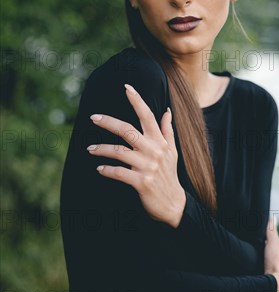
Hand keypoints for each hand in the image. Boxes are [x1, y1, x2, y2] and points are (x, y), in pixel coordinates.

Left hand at [87, 83, 185, 227]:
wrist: (174, 204)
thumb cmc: (169, 175)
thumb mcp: (171, 151)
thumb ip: (167, 130)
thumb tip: (167, 110)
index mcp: (159, 141)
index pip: (148, 116)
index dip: (137, 101)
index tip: (126, 87)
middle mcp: (153, 151)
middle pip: (128, 130)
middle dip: (108, 122)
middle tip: (93, 117)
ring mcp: (147, 167)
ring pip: (119, 152)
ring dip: (102, 149)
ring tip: (90, 149)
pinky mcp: (141, 182)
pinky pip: (118, 173)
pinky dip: (106, 170)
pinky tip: (99, 168)